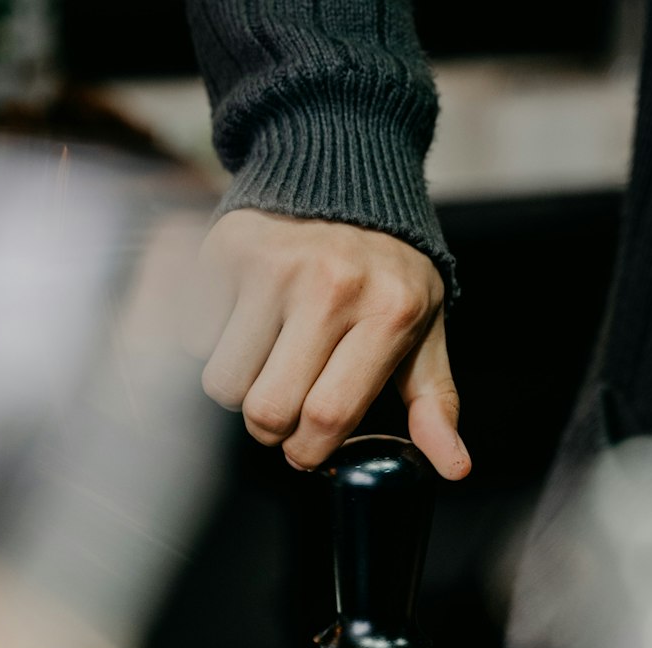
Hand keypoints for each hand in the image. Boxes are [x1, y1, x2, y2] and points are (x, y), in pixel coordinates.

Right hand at [184, 209, 470, 477]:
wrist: (345, 176)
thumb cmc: (387, 273)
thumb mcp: (423, 333)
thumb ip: (435, 403)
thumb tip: (454, 468)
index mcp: (389, 314)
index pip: (329, 416)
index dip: (308, 452)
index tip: (306, 452)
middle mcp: (331, 286)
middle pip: (269, 410)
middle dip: (271, 432)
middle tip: (283, 415)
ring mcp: (275, 265)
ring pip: (225, 382)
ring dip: (239, 391)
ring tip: (265, 367)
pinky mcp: (229, 251)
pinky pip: (197, 338)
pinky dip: (213, 346)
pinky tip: (243, 324)